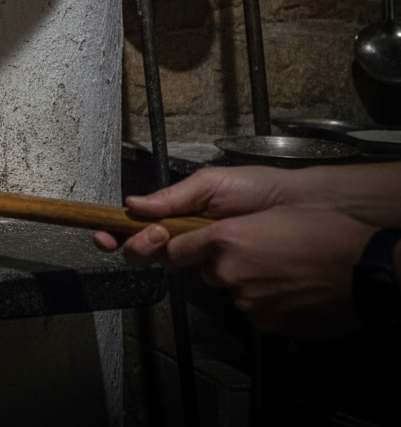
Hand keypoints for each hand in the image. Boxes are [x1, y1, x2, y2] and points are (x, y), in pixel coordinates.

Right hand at [91, 165, 298, 258]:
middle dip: (136, 244)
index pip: (134, 225)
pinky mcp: (223, 271)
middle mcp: (182, 236)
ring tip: (173, 237)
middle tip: (154, 234)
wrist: (302, 208)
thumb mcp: (210, 183)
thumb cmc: (258, 188)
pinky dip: (189, 265)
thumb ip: (172, 196)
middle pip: (140, 251)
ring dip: (158, 252)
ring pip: (163, 263)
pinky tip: (199, 255)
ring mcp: (201, 256)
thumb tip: (132, 204)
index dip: (113, 232)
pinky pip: (196, 275)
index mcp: (174, 213)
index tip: (102, 236)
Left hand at [168, 206, 373, 336]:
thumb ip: (233, 228)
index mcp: (226, 239)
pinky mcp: (264, 323)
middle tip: (258, 256)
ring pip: (235, 292)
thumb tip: (217, 237)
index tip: (178, 250)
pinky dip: (268, 304)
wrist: (362, 268)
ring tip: (283, 273)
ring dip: (250, 285)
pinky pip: (256, 311)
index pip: (177, 250)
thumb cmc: (323, 233)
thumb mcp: (272, 216)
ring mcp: (246, 300)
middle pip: (210, 272)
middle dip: (225, 265)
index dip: (178, 249)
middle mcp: (229, 271)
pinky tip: (292, 291)